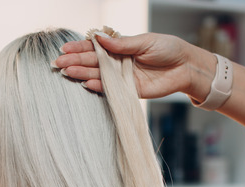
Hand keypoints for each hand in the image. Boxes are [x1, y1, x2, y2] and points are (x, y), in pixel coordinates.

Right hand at [54, 32, 206, 98]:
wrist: (186, 67)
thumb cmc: (168, 49)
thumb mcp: (145, 41)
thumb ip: (122, 44)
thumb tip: (99, 38)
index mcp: (120, 47)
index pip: (96, 46)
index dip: (80, 47)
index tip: (64, 48)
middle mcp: (118, 62)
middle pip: (93, 62)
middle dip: (75, 61)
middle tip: (58, 63)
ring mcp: (122, 77)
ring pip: (98, 75)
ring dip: (82, 74)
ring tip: (67, 72)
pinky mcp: (129, 91)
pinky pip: (111, 89)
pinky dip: (98, 87)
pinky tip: (86, 83)